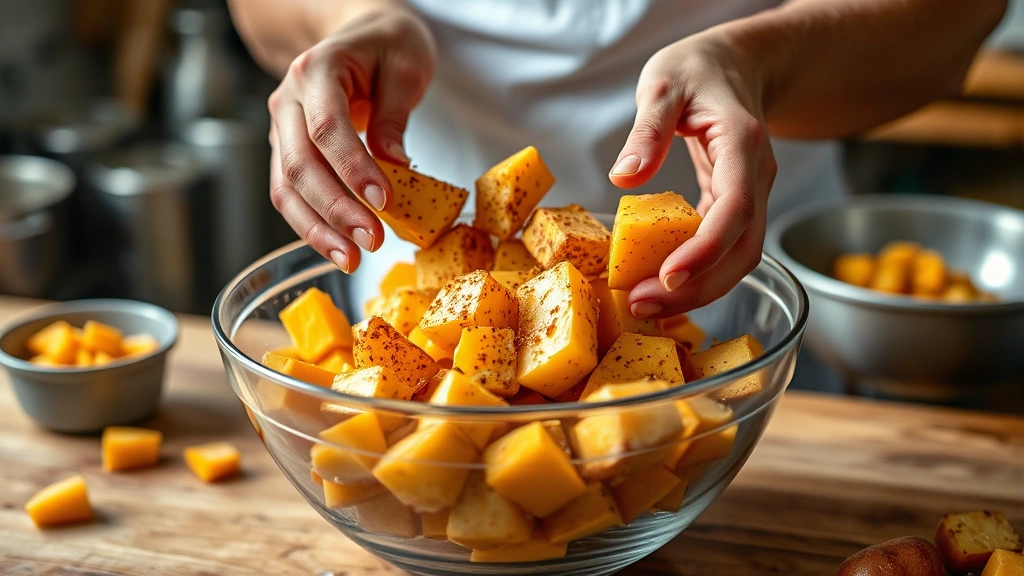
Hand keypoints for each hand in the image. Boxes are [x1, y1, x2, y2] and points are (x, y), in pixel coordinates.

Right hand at [268, 10, 434, 271]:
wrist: (358, 34)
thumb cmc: (386, 46)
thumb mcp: (406, 67)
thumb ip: (395, 115)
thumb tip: (395, 167)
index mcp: (316, 70)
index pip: (328, 127)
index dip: (353, 168)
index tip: (383, 201)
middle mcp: (288, 100)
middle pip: (300, 164)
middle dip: (336, 210)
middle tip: (372, 240)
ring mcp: (282, 128)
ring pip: (286, 187)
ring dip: (317, 229)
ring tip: (351, 259)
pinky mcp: (287, 152)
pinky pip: (290, 194)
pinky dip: (311, 225)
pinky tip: (337, 248)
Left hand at [609, 35, 776, 316]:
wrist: (733, 65)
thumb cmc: (697, 70)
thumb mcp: (663, 83)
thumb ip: (646, 129)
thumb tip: (625, 176)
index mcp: (742, 144)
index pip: (735, 208)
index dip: (705, 249)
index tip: (668, 276)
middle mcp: (756, 177)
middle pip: (743, 250)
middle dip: (698, 287)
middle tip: (643, 304)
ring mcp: (750, 196)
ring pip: (738, 258)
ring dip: (697, 289)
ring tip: (644, 304)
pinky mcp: (734, 207)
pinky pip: (722, 250)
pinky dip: (695, 273)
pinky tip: (658, 285)